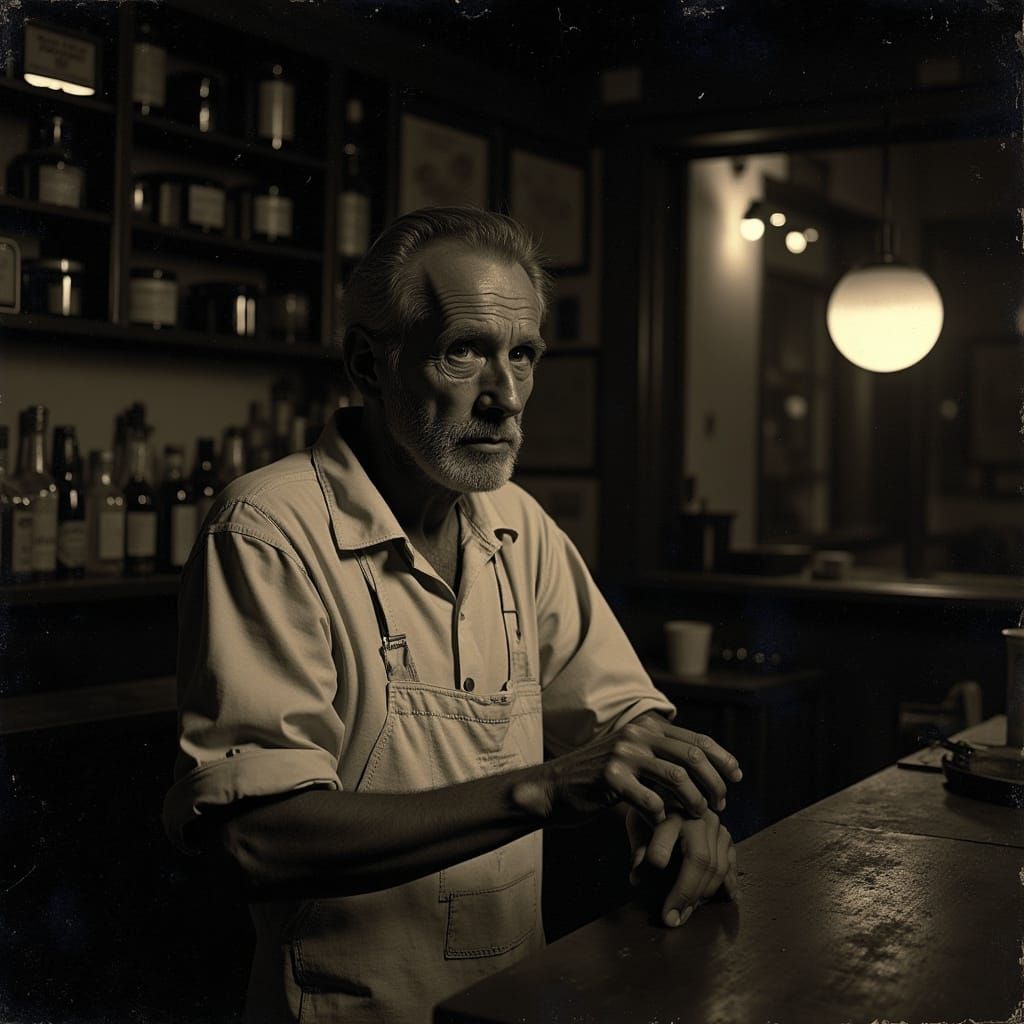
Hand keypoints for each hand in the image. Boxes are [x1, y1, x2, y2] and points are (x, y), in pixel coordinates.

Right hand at [512, 716, 741, 826]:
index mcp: (646, 726)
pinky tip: (664, 824)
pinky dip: (663, 815)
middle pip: (693, 755)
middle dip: (715, 782)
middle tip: (721, 803)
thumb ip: (660, 755)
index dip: (723, 758)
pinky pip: (651, 800)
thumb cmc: (597, 779)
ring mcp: (623, 754)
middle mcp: (636, 734)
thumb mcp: (631, 757)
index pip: (696, 739)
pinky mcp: (609, 777)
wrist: (553, 788)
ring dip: (695, 800)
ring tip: (700, 815)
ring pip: (677, 777)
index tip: (737, 777)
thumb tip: (702, 766)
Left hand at [627, 808, 738, 926]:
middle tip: (673, 919)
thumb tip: (637, 879)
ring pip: (718, 867)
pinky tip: (725, 899)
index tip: (645, 888)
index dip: (658, 869)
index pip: (665, 841)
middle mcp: (699, 816)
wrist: (673, 793)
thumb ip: (638, 848)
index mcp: (672, 810)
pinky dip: (728, 885)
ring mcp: (717, 827)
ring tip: (687, 913)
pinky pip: (731, 865)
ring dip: (703, 896)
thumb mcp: (638, 822)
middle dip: (686, 894)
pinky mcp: (727, 836)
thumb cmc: (652, 811)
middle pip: (699, 860)